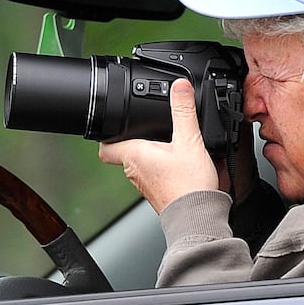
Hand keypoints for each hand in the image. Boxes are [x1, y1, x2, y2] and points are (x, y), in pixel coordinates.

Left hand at [98, 80, 221, 212]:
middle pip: (124, 151)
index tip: (114, 124)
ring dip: (148, 154)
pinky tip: (176, 164)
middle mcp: (134, 171)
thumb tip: (179, 86)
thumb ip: (183, 111)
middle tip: (148, 129)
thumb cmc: (189, 186)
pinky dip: (159, 167)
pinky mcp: (156, 193)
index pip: (105, 145)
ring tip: (166, 145)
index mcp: (134, 155)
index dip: (106, 133)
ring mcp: (143, 184)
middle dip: (134, 139)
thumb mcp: (190, 140)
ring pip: (138, 163)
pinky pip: (151, 175)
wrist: (198, 218)